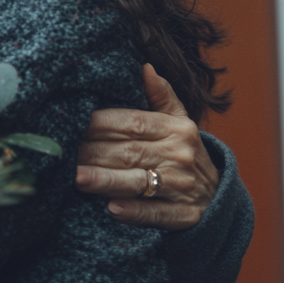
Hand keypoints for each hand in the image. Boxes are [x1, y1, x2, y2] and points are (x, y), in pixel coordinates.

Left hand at [74, 64, 219, 230]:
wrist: (220, 197)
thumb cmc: (186, 153)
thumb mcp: (181, 121)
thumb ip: (162, 95)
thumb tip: (145, 67)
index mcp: (175, 129)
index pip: (134, 122)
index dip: (101, 122)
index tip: (73, 122)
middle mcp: (179, 155)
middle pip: (129, 152)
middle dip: (93, 153)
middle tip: (63, 155)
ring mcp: (182, 187)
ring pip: (138, 181)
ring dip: (106, 180)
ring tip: (77, 178)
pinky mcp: (184, 216)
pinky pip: (156, 213)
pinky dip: (135, 211)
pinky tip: (113, 208)